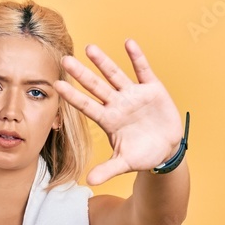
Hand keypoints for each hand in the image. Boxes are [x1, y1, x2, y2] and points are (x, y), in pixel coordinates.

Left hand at [55, 39, 183, 185]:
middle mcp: (118, 104)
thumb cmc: (143, 155)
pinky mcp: (152, 89)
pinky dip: (137, 57)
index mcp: (109, 120)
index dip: (73, 96)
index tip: (57, 85)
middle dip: (82, 74)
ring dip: (104, 62)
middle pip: (96, 86)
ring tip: (90, 48)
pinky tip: (129, 43)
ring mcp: (134, 95)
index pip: (86, 106)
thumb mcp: (125, 163)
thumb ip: (108, 169)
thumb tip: (89, 182)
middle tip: (65, 60)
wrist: (167, 149)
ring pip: (115, 75)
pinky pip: (143, 70)